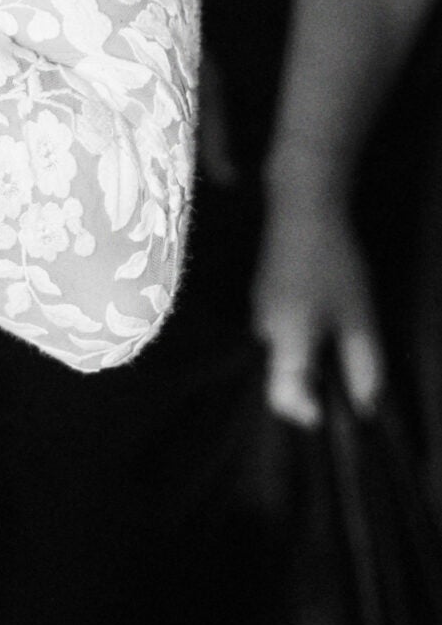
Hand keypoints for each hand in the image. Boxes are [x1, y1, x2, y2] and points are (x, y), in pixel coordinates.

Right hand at [254, 165, 383, 425]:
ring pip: (281, 354)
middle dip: (312, 387)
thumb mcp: (359, 317)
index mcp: (285, 340)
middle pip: (281, 377)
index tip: (333, 415)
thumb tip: (365, 406)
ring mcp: (258, 312)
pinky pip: (279, 334)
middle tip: (346, 381)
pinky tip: (326, 320)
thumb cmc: (335, 264)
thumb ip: (363, 366)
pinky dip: (302, 340)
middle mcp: (263, 332)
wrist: (303, 209)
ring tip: (340, 346)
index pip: (282, 398)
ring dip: (308, 361)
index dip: (306, 414)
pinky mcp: (262, 297)